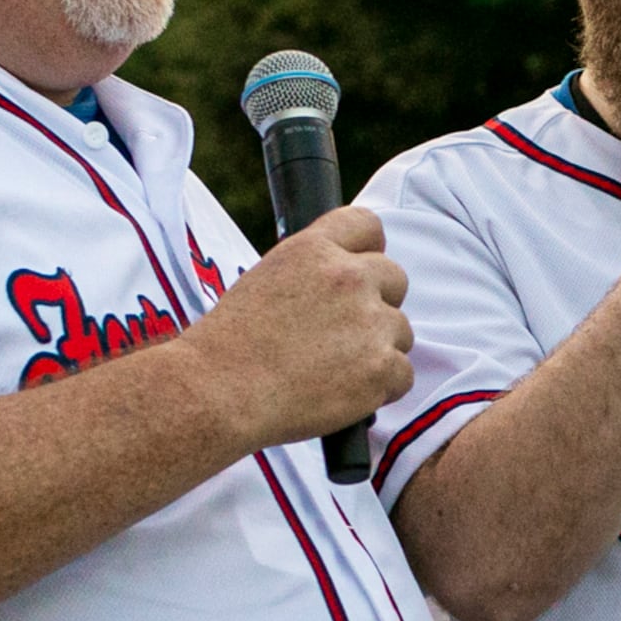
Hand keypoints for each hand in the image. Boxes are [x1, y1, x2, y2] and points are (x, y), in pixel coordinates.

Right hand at [183, 207, 415, 451]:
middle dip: (378, 303)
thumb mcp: (264, 280)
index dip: (367, 251)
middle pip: (395, 277)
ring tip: (331, 370)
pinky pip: (402, 373)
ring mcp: (369, 322)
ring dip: (378, 349)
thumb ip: (311, 270)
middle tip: (343, 334)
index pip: (367, 225)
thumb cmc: (230, 346)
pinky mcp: (381, 367)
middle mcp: (348, 277)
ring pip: (400, 330)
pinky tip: (344, 394)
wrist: (218, 394)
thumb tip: (342, 274)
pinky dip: (380, 388)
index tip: (359, 272)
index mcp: (314, 249)